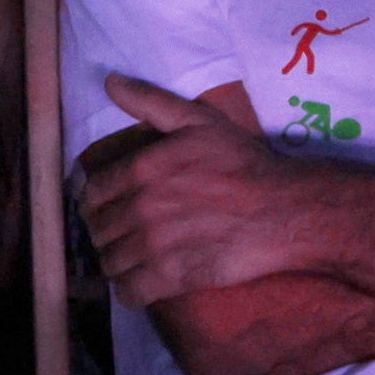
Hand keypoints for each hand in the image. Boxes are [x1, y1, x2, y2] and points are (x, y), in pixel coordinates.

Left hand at [83, 74, 336, 303]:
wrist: (281, 208)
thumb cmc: (241, 161)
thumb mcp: (197, 120)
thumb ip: (150, 101)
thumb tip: (109, 82)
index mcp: (141, 169)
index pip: (92, 193)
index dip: (95, 201)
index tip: (105, 206)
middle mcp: (141, 208)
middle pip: (97, 229)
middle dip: (103, 231)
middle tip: (118, 232)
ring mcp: (155, 246)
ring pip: (109, 261)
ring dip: (113, 260)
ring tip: (127, 257)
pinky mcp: (172, 278)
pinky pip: (129, 292)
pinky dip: (127, 290)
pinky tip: (138, 282)